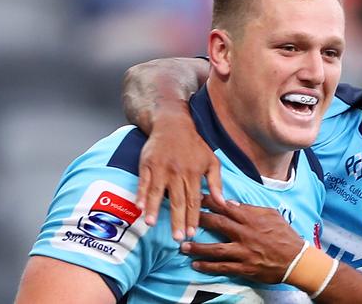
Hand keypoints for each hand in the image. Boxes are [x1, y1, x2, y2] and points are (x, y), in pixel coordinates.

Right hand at [136, 107, 223, 240]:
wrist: (174, 124)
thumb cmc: (195, 145)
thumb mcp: (211, 161)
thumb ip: (216, 183)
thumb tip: (222, 203)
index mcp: (193, 174)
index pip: (193, 201)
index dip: (192, 218)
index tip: (191, 234)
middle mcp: (177, 172)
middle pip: (177, 200)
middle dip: (177, 220)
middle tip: (176, 238)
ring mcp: (161, 168)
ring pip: (158, 192)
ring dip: (154, 208)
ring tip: (151, 224)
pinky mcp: (147, 164)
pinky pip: (143, 181)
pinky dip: (140, 194)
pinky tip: (139, 206)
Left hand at [180, 194, 303, 282]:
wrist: (296, 260)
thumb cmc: (284, 235)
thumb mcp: (272, 215)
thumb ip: (251, 209)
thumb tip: (232, 204)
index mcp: (252, 219)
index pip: (227, 207)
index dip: (210, 202)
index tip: (196, 198)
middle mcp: (245, 234)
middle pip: (217, 224)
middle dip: (198, 220)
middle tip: (184, 218)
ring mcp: (244, 252)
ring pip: (215, 249)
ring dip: (197, 247)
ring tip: (183, 246)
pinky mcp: (244, 268)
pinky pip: (222, 267)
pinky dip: (208, 266)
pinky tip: (195, 264)